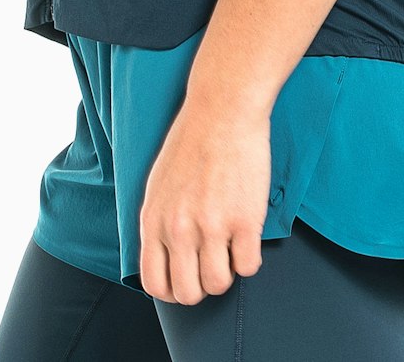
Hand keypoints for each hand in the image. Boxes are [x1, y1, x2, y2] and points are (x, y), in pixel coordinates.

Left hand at [138, 96, 270, 304]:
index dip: (173, 289)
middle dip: (202, 284)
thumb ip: (159, 223)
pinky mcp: (245, 221)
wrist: (223, 109)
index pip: (155, 284)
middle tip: (213, 262)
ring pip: (219, 284)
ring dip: (227, 271)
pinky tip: (247, 235)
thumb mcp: (158, 184)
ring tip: (231, 246)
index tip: (188, 277)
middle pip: (188, 293)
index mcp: (153, 221)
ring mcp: (212, 227)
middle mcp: (178, 230)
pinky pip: (249, 267)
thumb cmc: (192, 140)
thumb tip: (165, 257)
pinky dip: (250, 257)